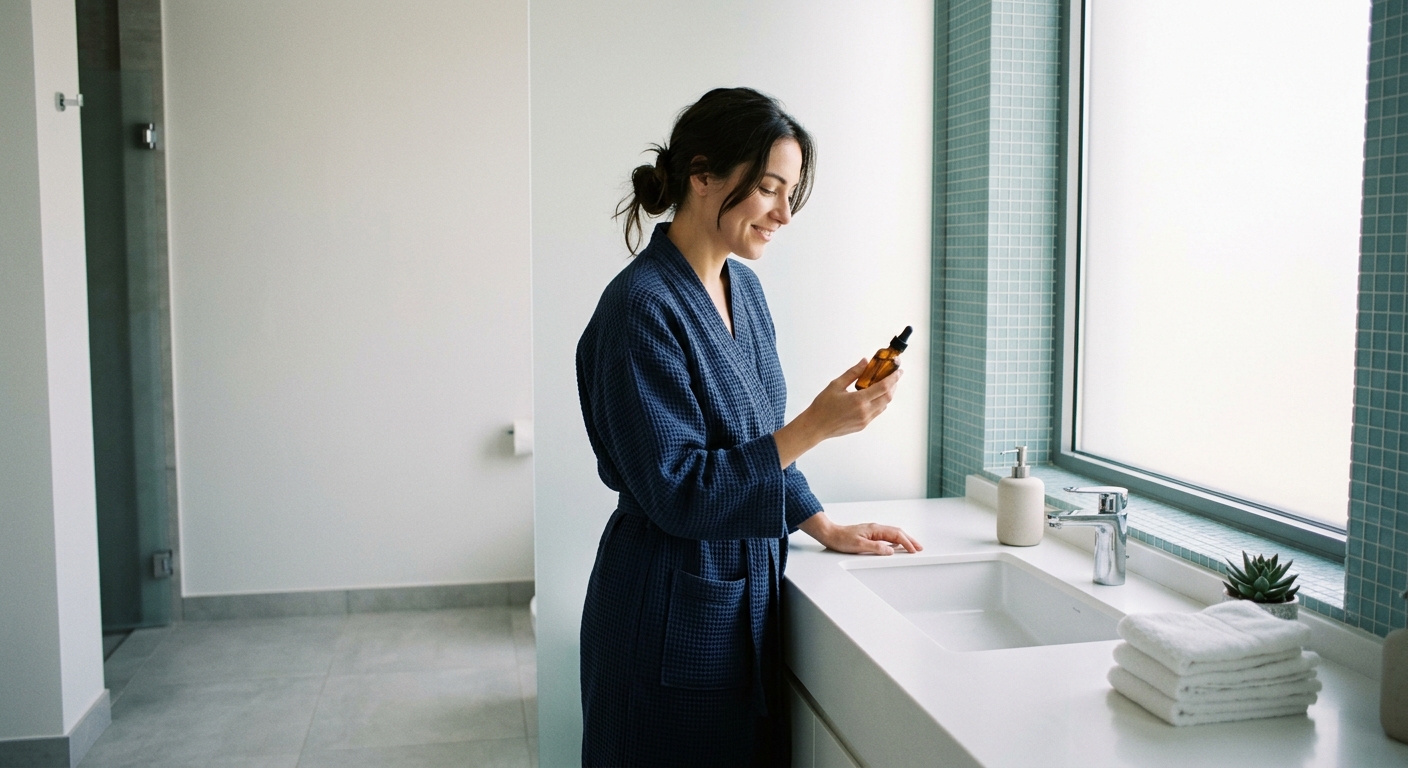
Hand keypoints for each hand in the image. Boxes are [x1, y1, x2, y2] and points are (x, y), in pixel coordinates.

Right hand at [773, 359, 902, 466]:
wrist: (816, 426)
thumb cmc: (823, 406)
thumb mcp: (836, 385)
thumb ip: (853, 373)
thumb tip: (865, 362)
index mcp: (858, 400)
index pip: (883, 387)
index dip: (893, 377)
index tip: (898, 370)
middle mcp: (865, 411)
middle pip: (888, 397)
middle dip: (893, 385)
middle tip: (893, 375)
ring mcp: (865, 420)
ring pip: (884, 405)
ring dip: (887, 394)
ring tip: (884, 384)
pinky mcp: (863, 425)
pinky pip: (877, 412)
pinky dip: (880, 402)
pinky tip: (874, 396)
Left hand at [797, 512, 922, 555]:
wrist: (830, 534)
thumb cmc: (841, 539)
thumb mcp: (859, 546)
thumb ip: (876, 548)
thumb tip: (891, 550)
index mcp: (875, 529)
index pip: (896, 535)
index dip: (907, 542)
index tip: (914, 550)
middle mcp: (876, 528)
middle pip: (897, 532)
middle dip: (910, 540)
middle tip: (919, 547)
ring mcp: (873, 531)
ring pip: (893, 534)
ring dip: (904, 540)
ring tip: (912, 547)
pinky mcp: (869, 534)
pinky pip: (887, 536)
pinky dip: (895, 540)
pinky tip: (896, 546)